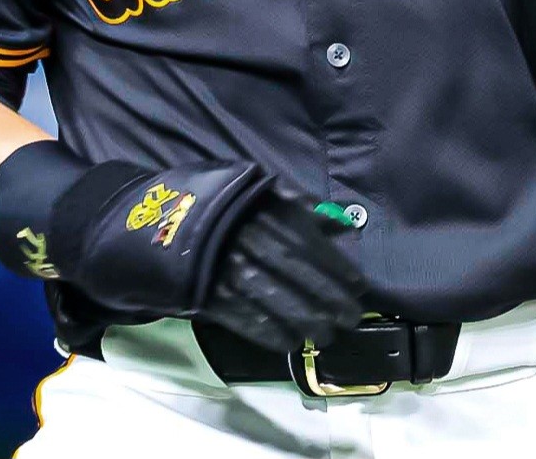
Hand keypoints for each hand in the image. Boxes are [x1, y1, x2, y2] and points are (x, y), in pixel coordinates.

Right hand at [198, 189, 366, 352]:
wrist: (175, 216)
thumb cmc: (232, 204)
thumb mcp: (270, 192)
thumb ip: (308, 207)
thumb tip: (346, 224)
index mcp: (272, 216)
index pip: (314, 248)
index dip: (340, 271)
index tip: (360, 288)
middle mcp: (257, 245)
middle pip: (302, 278)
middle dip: (332, 301)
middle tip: (351, 319)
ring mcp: (234, 272)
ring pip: (279, 303)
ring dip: (308, 323)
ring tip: (326, 335)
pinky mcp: (214, 295)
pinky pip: (248, 320)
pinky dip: (272, 335)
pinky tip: (291, 342)